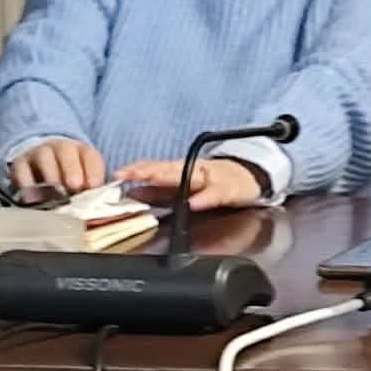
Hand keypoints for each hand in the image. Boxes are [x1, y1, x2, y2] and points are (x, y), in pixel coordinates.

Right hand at [9, 138, 103, 193]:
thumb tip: (101, 204)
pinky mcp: (20, 163)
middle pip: (66, 150)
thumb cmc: (68, 175)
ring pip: (44, 157)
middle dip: (71, 168)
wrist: (39, 162)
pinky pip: (21, 169)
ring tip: (55, 194)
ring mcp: (38, 153)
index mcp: (80, 150)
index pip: (89, 155)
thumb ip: (91, 188)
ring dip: (50, 174)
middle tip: (75, 185)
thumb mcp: (84, 179)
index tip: (94, 186)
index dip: (93, 169)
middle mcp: (59, 147)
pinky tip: (32, 198)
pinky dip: (26, 183)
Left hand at [115, 157, 265, 210]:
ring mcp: (212, 178)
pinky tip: (194, 203)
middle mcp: (195, 170)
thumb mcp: (185, 187)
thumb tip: (133, 193)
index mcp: (182, 171)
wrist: (251, 178)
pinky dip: (206, 197)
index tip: (118, 173)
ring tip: (153, 180)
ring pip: (190, 176)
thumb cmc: (215, 183)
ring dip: (171, 178)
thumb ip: (159, 192)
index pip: (156, 167)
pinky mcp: (229, 189)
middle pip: (169, 168)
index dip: (138, 169)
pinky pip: (216, 193)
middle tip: (128, 174)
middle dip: (148, 170)